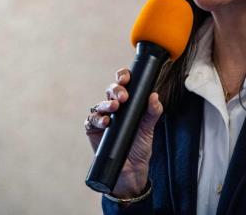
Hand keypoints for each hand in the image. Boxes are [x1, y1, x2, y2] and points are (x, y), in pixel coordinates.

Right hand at [85, 68, 162, 197]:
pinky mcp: (93, 130)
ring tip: (114, 108)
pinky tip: (105, 122)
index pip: (124, 83)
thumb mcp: (149, 127)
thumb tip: (154, 95)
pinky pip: (91, 120)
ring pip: (100, 104)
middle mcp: (114, 107)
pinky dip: (97, 119)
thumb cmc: (140, 145)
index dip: (123, 76)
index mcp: (128, 102)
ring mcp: (102, 118)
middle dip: (116, 90)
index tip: (126, 78)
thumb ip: (153, 111)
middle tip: (123, 97)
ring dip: (106, 104)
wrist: (132, 169)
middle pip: (111, 90)